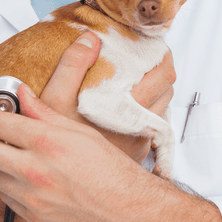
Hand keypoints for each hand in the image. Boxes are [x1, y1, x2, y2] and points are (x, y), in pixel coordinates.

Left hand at [0, 79, 146, 221]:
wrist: (130, 213)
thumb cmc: (113, 171)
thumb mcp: (81, 133)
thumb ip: (45, 114)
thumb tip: (23, 96)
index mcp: (47, 143)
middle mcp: (34, 171)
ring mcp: (30, 198)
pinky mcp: (32, 217)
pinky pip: (3, 196)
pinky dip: (3, 180)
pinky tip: (14, 171)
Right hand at [39, 32, 175, 161]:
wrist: (60, 182)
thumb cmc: (56, 146)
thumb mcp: (54, 99)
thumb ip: (72, 65)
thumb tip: (90, 39)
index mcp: (127, 109)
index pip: (164, 75)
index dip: (163, 56)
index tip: (153, 45)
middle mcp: (140, 128)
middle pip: (167, 90)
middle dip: (159, 70)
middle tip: (145, 58)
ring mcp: (139, 143)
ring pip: (161, 109)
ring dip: (154, 92)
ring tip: (135, 80)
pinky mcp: (134, 155)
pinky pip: (151, 128)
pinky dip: (145, 112)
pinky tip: (125, 107)